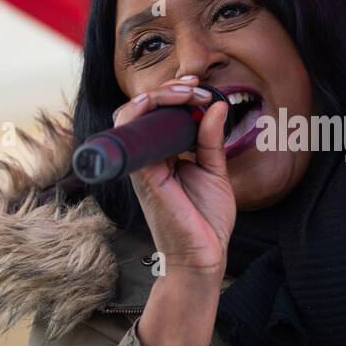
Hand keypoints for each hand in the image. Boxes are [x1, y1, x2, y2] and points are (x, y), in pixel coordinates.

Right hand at [112, 77, 233, 280]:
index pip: (155, 115)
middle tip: (195, 88)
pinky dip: (145, 114)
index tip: (200, 89)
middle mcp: (147, 159)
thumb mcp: (214, 171)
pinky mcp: (144, 178)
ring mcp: (142, 168)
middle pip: (139, 110)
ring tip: (187, 93)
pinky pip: (133, 139)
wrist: (204, 257)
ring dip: (158, 96)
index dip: (174, 94)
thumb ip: (211, 140)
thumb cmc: (206, 220)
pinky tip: (171, 105)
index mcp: (162, 157)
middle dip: (167, 90)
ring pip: (130, 117)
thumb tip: (216, 106)